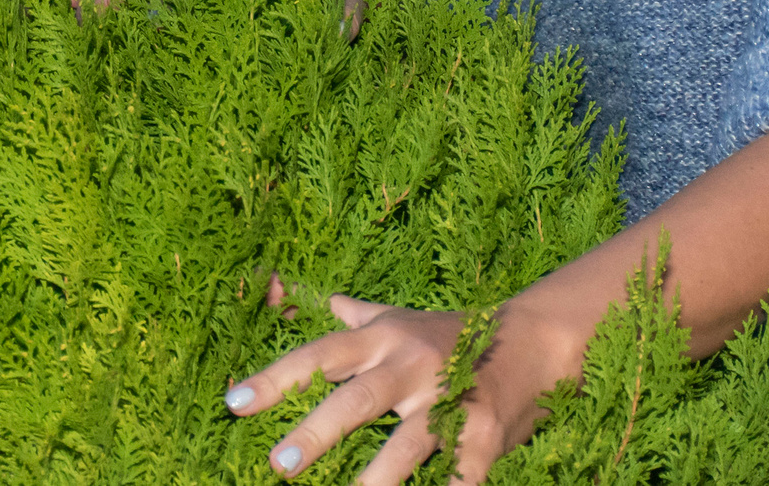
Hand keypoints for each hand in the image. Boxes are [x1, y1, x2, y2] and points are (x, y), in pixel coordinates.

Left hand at [224, 294, 575, 484]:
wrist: (535, 339)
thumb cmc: (456, 334)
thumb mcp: (404, 319)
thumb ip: (362, 316)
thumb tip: (326, 300)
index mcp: (384, 340)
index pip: (319, 356)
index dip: (276, 377)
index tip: (234, 402)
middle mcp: (411, 367)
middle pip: (357, 399)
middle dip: (317, 432)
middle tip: (279, 465)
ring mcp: (449, 401)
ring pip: (408, 441)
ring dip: (379, 475)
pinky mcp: (483, 433)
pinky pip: (463, 470)